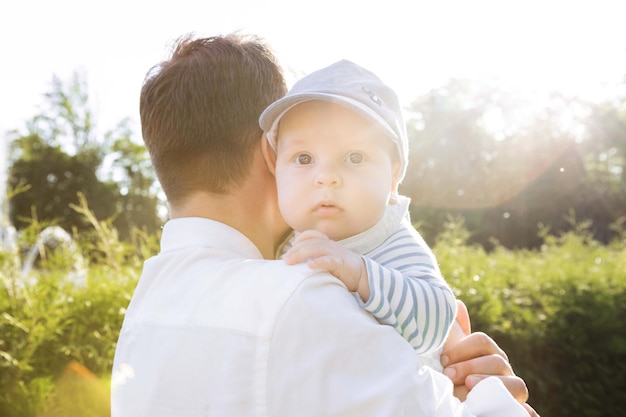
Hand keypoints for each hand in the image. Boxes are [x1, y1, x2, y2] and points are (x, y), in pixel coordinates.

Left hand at [283, 230, 369, 300]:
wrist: (363, 276)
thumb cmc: (342, 269)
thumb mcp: (328, 259)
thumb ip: (316, 257)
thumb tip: (297, 260)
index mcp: (328, 244)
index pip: (312, 235)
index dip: (300, 239)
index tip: (290, 249)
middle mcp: (331, 246)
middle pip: (310, 243)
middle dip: (295, 250)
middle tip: (284, 260)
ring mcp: (336, 253)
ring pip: (316, 249)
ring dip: (301, 254)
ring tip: (290, 262)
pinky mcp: (341, 263)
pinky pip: (329, 260)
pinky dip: (319, 262)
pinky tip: (310, 266)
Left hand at [442, 300, 538, 416]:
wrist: (455, 402)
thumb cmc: (452, 376)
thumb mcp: (451, 354)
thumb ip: (455, 332)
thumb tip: (459, 304)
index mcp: (489, 354)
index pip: (482, 342)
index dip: (461, 348)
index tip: (443, 360)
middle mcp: (503, 372)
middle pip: (497, 361)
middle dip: (469, 366)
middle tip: (448, 375)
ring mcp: (512, 392)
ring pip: (516, 384)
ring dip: (490, 383)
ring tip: (469, 385)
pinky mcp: (513, 409)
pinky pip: (528, 411)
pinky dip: (528, 412)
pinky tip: (525, 412)